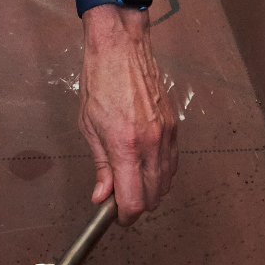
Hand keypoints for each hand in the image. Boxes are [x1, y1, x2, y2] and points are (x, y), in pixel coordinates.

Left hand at [78, 4, 176, 223]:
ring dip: (152, 191)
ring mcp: (167, 135)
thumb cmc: (100, 81)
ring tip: (132, 183)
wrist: (122, 49)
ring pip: (167, 182)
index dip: (125, 216)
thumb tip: (102, 194)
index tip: (116, 216)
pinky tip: (147, 168)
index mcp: (125, 146)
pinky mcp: (175, 126)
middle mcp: (151, 144)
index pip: (134, 200)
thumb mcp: (89, 127)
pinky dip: (162, 173)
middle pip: (155, 197)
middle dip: (138, 205)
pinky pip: (173, 162)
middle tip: (120, 200)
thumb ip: (100, 165)